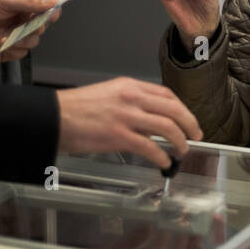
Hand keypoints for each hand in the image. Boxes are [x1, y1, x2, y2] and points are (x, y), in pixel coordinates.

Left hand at [0, 0, 60, 61]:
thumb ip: (28, 1)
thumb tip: (53, 1)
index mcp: (25, 4)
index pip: (48, 7)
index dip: (52, 10)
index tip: (51, 14)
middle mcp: (24, 20)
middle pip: (44, 25)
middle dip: (37, 26)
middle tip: (27, 25)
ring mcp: (18, 36)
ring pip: (34, 41)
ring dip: (23, 40)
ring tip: (6, 36)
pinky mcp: (10, 50)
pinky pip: (22, 53)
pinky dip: (13, 50)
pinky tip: (1, 43)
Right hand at [56, 77, 201, 167]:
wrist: (53, 116)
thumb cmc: (74, 108)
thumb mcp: (107, 94)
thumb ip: (130, 103)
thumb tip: (148, 120)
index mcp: (129, 85)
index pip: (166, 94)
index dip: (182, 108)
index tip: (188, 118)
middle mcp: (132, 98)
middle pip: (173, 109)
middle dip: (190, 123)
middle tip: (196, 135)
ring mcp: (127, 116)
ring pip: (167, 127)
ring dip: (180, 141)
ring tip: (183, 150)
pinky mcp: (119, 135)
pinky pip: (150, 147)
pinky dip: (161, 156)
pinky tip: (164, 163)